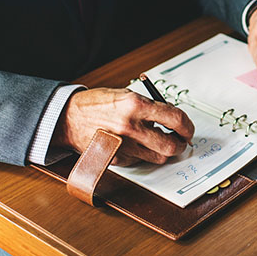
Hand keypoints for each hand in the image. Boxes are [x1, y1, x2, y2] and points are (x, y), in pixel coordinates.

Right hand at [53, 88, 194, 165]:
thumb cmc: (97, 104)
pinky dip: (144, 154)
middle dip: (180, 144)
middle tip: (180, 140)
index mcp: (135, 105)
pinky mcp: (117, 158)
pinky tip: (137, 144)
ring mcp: (123, 145)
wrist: (68, 117)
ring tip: (158, 141)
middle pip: (171, 146)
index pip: (175, 119)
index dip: (187, 126)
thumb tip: (173, 118)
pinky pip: (141, 161)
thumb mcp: (126, 95)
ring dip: (163, 150)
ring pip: (158, 157)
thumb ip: (151, 106)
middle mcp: (131, 127)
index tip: (188, 128)